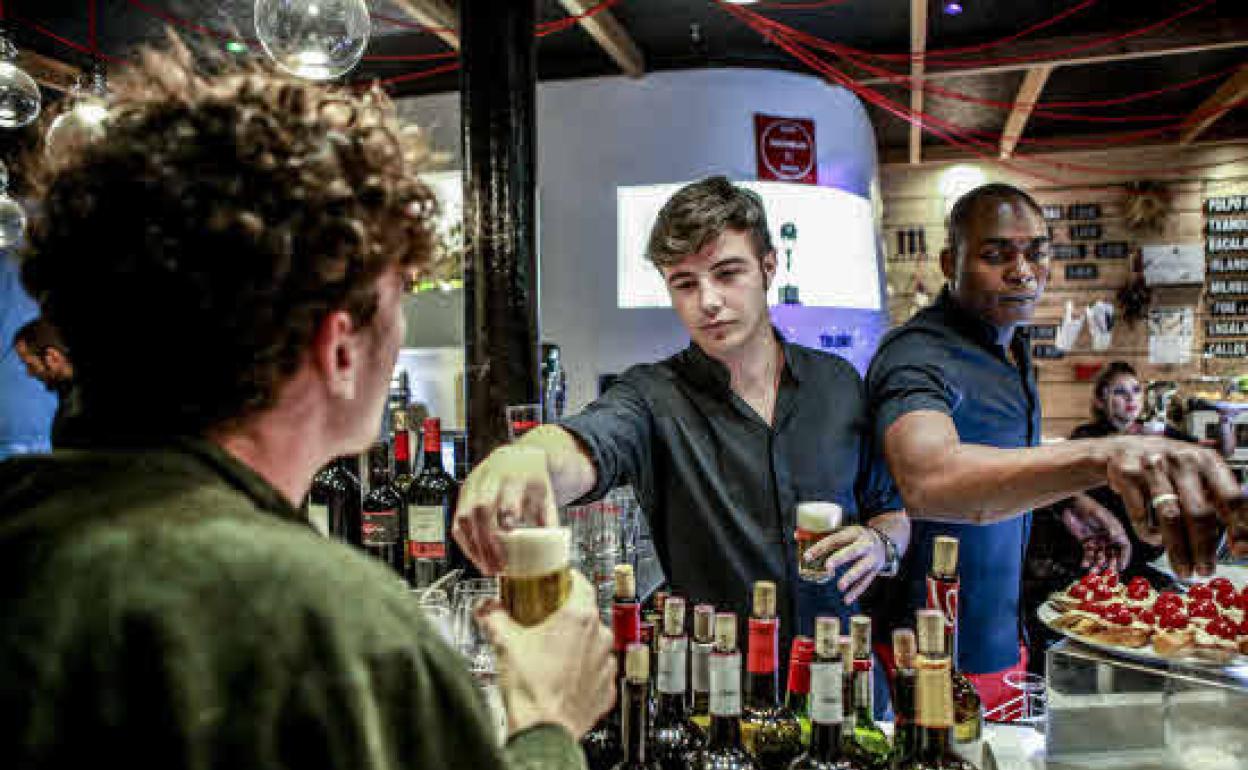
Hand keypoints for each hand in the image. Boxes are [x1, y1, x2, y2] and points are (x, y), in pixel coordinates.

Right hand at [452, 445, 559, 574]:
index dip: (507, 522)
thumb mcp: (546, 495)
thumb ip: (548, 520)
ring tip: (487, 567)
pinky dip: (465, 542)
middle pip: (481, 509)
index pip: (507, 499)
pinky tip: (476, 557)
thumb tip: (553, 551)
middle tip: (497, 566)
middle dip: (487, 542)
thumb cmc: (532, 479)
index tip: (512, 544)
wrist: (517, 457)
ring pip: (464, 517)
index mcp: (516, 477)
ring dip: (474, 547)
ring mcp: (474, 485)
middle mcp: (491, 479)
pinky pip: (457, 521)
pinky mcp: (464, 494)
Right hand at [477, 571, 615, 739]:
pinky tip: (562, 677)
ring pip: (593, 643)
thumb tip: (487, 609)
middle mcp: (598, 637)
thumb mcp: (504, 643)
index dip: (566, 580)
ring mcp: (605, 663)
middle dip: (565, 616)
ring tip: (550, 655)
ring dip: (576, 646)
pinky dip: (583, 672)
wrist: (543, 731)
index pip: (580, 583)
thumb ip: (494, 617)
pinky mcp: (606, 688)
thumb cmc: (531, 690)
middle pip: (585, 614)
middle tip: (543, 623)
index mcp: (578, 618)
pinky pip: (597, 671)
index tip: (555, 583)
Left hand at [803, 525, 885, 603]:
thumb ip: (823, 535)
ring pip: (862, 568)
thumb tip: (796, 536)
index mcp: (854, 533)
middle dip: (840, 559)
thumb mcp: (844, 531)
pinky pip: (866, 582)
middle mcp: (865, 545)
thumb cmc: (856, 537)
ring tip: (840, 586)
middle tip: (828, 567)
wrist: (885, 540)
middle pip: (852, 551)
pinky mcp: (875, 570)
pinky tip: (847, 599)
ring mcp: (872, 558)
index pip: (835, 539)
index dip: (821, 547)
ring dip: (851, 577)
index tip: (808, 556)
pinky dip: (857, 591)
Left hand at [1060, 504, 1129, 572]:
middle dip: (1111, 564)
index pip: (1125, 547)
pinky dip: (1087, 561)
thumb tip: (1116, 536)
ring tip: (1094, 572)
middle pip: (1113, 555)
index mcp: (1116, 531)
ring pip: (1101, 557)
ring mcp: (1098, 541)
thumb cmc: (1089, 506)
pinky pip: (1089, 554)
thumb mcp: (1099, 514)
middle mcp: (1108, 538)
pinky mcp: (1087, 543)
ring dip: (1098, 565)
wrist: (1072, 504)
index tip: (1122, 567)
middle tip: (1108, 573)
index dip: (1125, 558)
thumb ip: (1108, 525)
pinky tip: (1084, 565)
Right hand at [1104, 435, 1241, 577]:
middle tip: (1205, 571)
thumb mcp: (1192, 472)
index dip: (1239, 526)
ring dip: (1178, 549)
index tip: (1240, 550)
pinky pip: (1141, 513)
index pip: (1231, 496)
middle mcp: (1182, 460)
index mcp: (1206, 460)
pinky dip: (1148, 533)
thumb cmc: (1162, 467)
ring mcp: (1153, 466)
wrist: (1116, 447)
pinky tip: (1154, 539)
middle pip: (1200, 511)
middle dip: (1204, 548)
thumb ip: (1213, 497)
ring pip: (1170, 516)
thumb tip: (1238, 539)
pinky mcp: (1126, 474)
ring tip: (1183, 569)